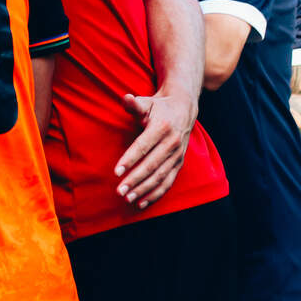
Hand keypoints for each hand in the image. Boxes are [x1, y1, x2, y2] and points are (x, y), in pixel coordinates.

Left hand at [113, 89, 197, 208]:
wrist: (184, 109)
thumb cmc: (158, 107)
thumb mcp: (146, 102)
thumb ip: (134, 104)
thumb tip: (126, 98)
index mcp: (162, 128)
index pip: (143, 147)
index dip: (130, 159)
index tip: (117, 171)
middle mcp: (172, 143)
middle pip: (152, 165)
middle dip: (135, 180)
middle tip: (119, 191)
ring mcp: (177, 156)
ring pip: (160, 177)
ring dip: (144, 190)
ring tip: (128, 198)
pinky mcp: (179, 164)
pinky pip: (168, 182)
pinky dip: (156, 194)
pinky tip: (141, 202)